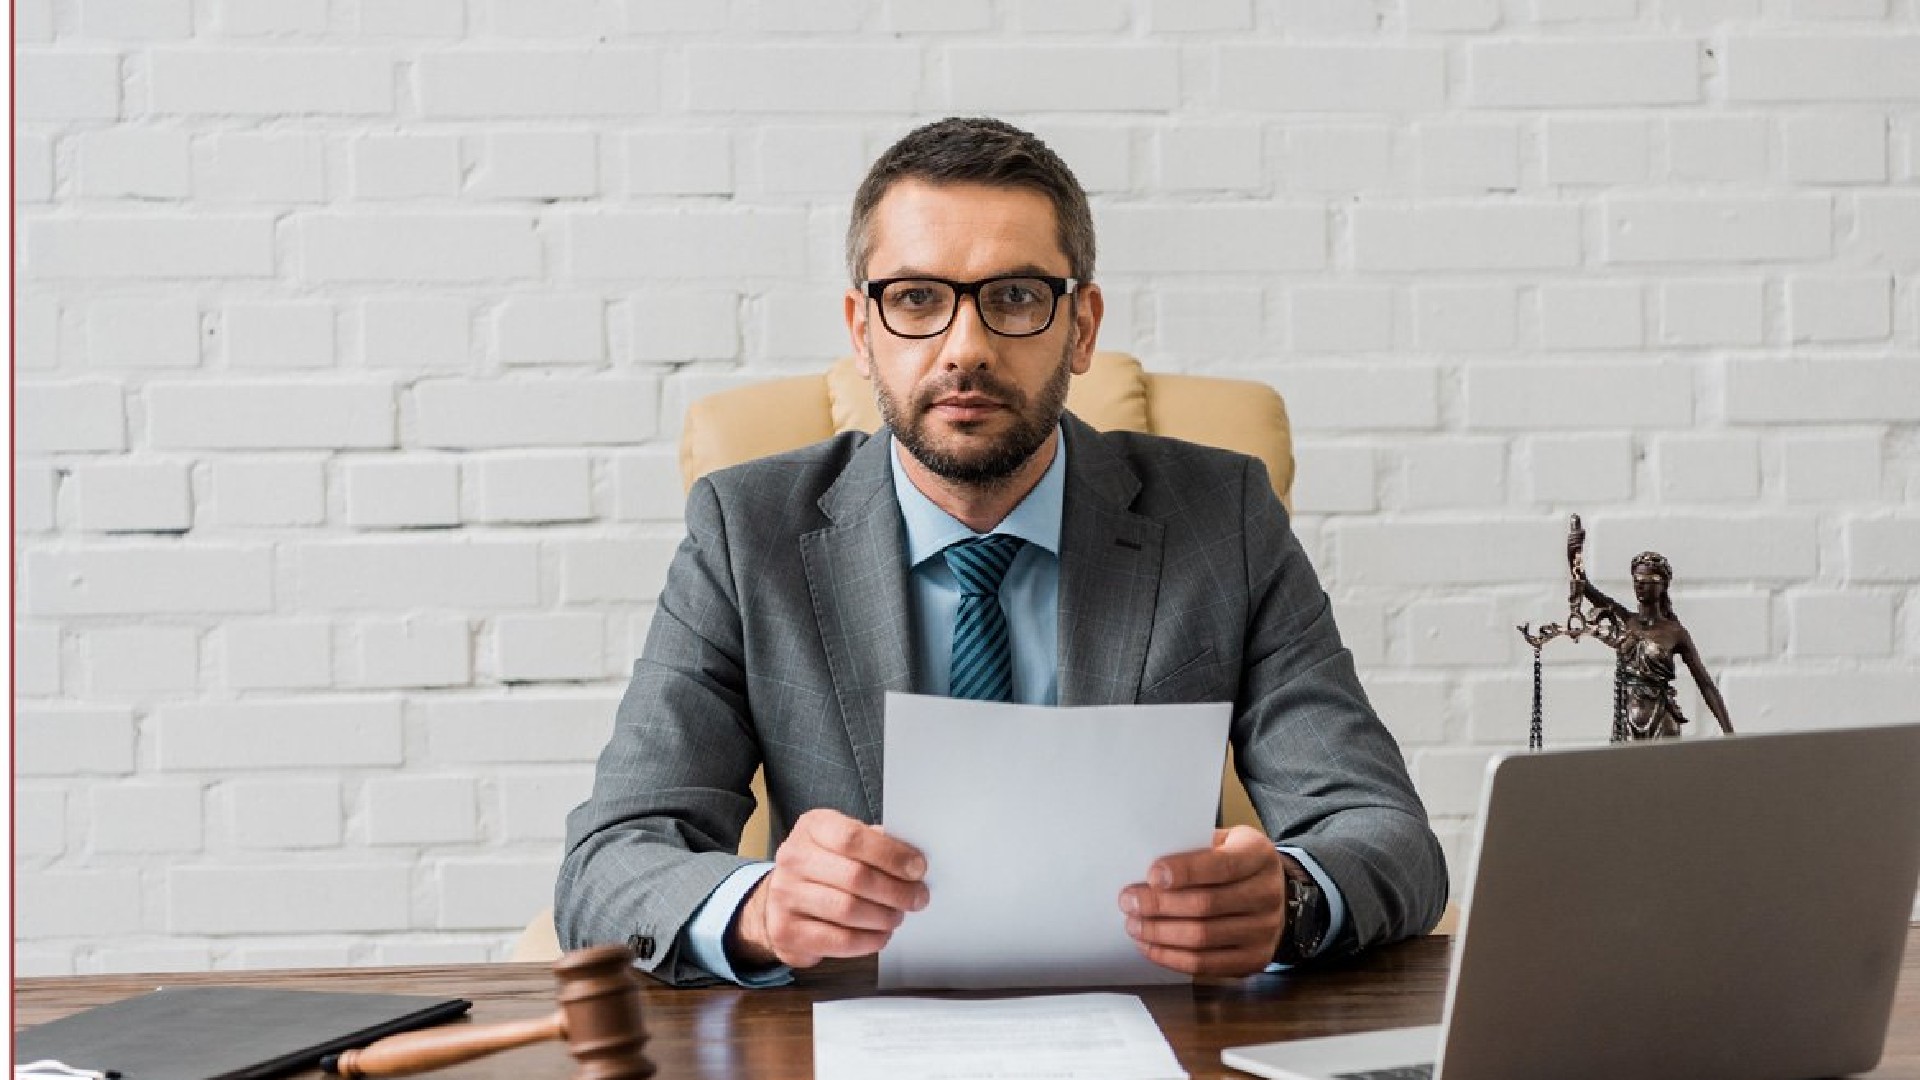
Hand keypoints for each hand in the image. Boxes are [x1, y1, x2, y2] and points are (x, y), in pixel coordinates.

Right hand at [726, 808, 928, 969]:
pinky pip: (838, 940)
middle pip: (855, 877)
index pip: (852, 837)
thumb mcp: (843, 842)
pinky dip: (868, 940)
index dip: (891, 854)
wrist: (782, 899)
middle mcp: (793, 858)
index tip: (917, 868)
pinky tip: (879, 934)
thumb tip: (912, 860)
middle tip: (917, 898)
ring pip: (848, 910)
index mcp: (813, 828)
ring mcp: (786, 895)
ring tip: (897, 916)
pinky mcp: (787, 931)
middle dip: (896, 891)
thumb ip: (875, 844)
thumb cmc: (824, 867)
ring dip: (883, 917)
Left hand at [1119, 826, 1287, 976]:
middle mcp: (1267, 894)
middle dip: (1160, 905)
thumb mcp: (1223, 841)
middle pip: (1206, 904)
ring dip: (1160, 933)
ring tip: (1134, 925)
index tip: (1151, 875)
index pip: (1221, 865)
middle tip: (1129, 901)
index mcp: (1259, 855)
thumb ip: (1193, 848)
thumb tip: (1148, 870)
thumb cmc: (1234, 862)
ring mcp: (1264, 930)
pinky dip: (1171, 957)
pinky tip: (1150, 946)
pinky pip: (1205, 964)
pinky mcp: (1254, 959)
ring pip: (1202, 937)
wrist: (1272, 892)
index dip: (1184, 871)